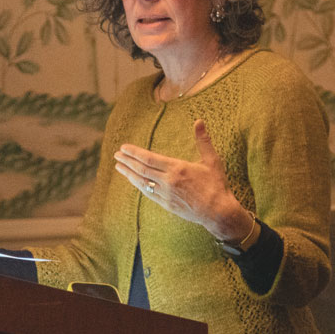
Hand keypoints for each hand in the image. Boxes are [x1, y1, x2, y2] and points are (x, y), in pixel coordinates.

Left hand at [114, 119, 251, 240]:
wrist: (218, 212)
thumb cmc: (216, 185)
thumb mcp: (212, 160)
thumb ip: (203, 140)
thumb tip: (199, 121)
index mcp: (177, 168)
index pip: (149, 159)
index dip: (134, 153)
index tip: (123, 147)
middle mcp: (168, 181)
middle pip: (141, 170)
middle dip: (127, 161)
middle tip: (116, 155)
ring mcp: (166, 195)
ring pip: (142, 183)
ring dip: (129, 174)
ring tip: (118, 167)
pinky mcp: (167, 205)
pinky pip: (148, 194)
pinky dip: (138, 186)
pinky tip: (133, 181)